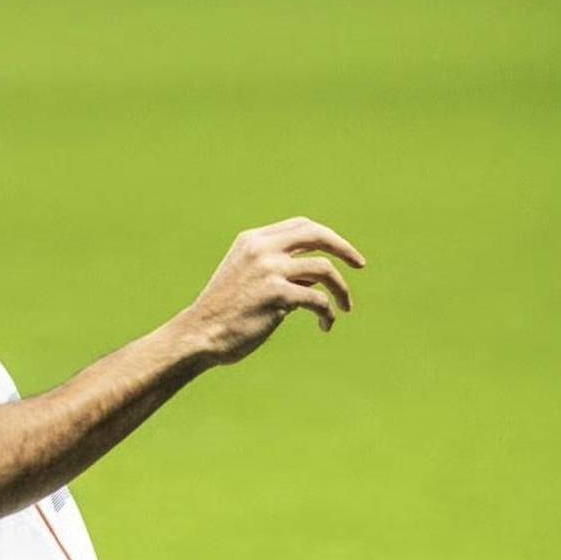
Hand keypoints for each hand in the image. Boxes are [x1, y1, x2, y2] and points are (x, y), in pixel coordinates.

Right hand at [183, 217, 365, 365]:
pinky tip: (325, 325)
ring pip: (324, 269)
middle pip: (316, 235)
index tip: (343, 252)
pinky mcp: (277, 295)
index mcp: (252, 240)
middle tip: (360, 264)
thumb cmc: (224, 312)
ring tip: (344, 308)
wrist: (200, 334)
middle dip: (344, 248)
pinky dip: (327, 313)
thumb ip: (276, 269)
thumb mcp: (246, 278)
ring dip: (341, 290)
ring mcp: (269, 270)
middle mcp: (261, 249)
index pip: (300, 226)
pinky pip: (318, 300)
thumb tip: (317, 277)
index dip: (326, 236)